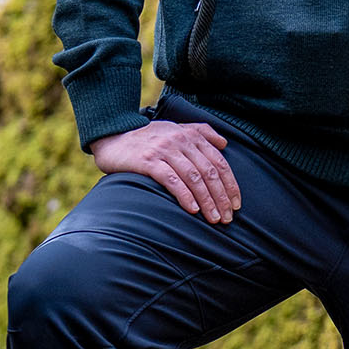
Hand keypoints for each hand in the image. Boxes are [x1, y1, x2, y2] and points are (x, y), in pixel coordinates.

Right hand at [93, 119, 240, 223]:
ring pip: (194, 178)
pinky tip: (192, 210)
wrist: (112, 136)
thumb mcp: (175, 128)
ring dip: (207, 201)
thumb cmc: (147, 138)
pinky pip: (172, 180)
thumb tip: (224, 143)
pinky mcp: (148, 162)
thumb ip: (200, 132)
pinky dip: (184, 196)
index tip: (236, 204)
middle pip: (209, 172)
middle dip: (221, 197)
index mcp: (190, 135)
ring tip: (213, 219)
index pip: (219, 162)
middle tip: (227, 218)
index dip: (231, 184)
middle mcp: (180, 141)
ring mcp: (164, 150)